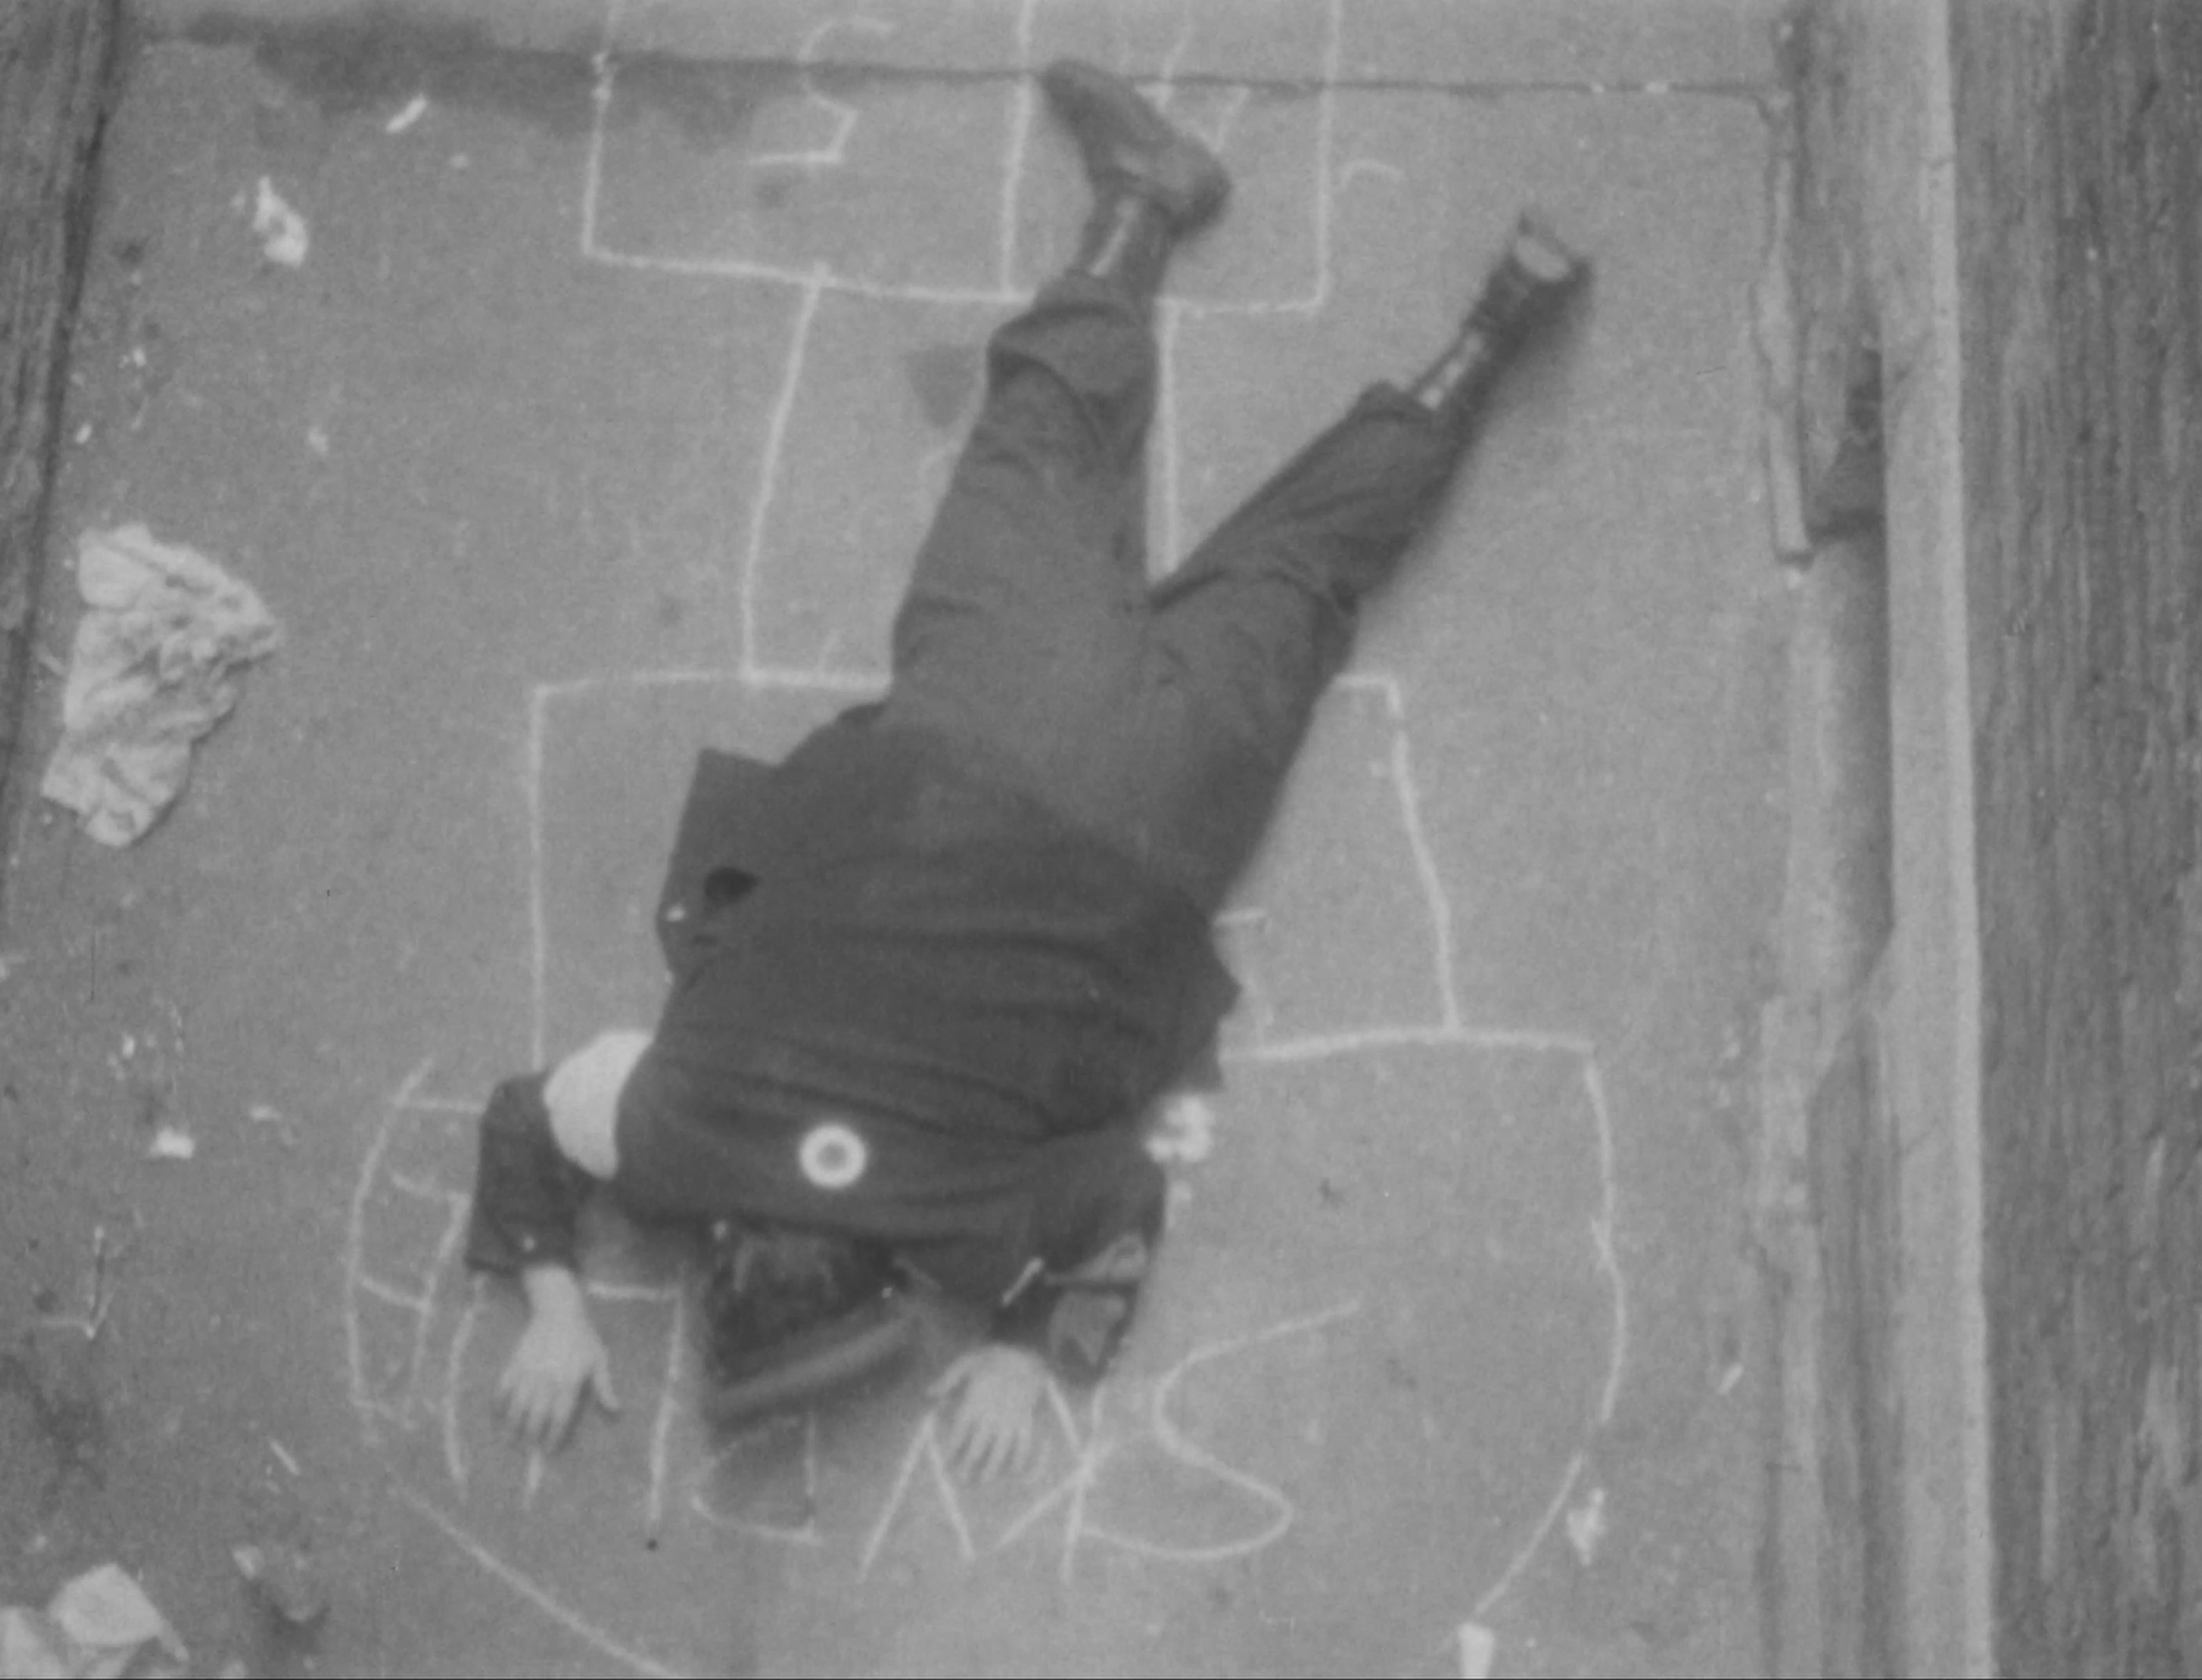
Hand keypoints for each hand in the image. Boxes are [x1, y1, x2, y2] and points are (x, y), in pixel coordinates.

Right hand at [495, 1277, 620, 1450]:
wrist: (559, 1311)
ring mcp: (529, 1372)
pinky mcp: (515, 1363)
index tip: (549, 1451)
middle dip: (531, 1435)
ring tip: (509, 1439)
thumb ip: (604, 1388)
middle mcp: (547, 1381)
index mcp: (570, 1383)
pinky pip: (503, 1387)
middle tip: (527, 1450)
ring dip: (512, 1424)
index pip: (560, 1417)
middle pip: (536, 1416)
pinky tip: (497, 1413)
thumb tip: (617, 1411)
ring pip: (517, 1405)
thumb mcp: (598, 1361)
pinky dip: (498, 1402)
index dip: (554, 1436)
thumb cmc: (583, 1337)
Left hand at [929, 1343, 1048, 1481]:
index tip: (946, 1464)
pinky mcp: (1026, 1421)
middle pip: (978, 1447)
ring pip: (1000, 1451)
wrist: (1025, 1354)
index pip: (960, 1433)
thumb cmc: (993, 1358)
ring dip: (991, 1468)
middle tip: (962, 1480)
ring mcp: (1010, 1420)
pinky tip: (1013, 1470)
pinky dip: (1019, 1459)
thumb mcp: (966, 1362)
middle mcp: (991, 1416)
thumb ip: (947, 1380)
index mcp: (974, 1403)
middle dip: (968, 1466)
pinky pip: (1023, 1444)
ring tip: (983, 1481)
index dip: (952, 1451)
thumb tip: (929, 1394)